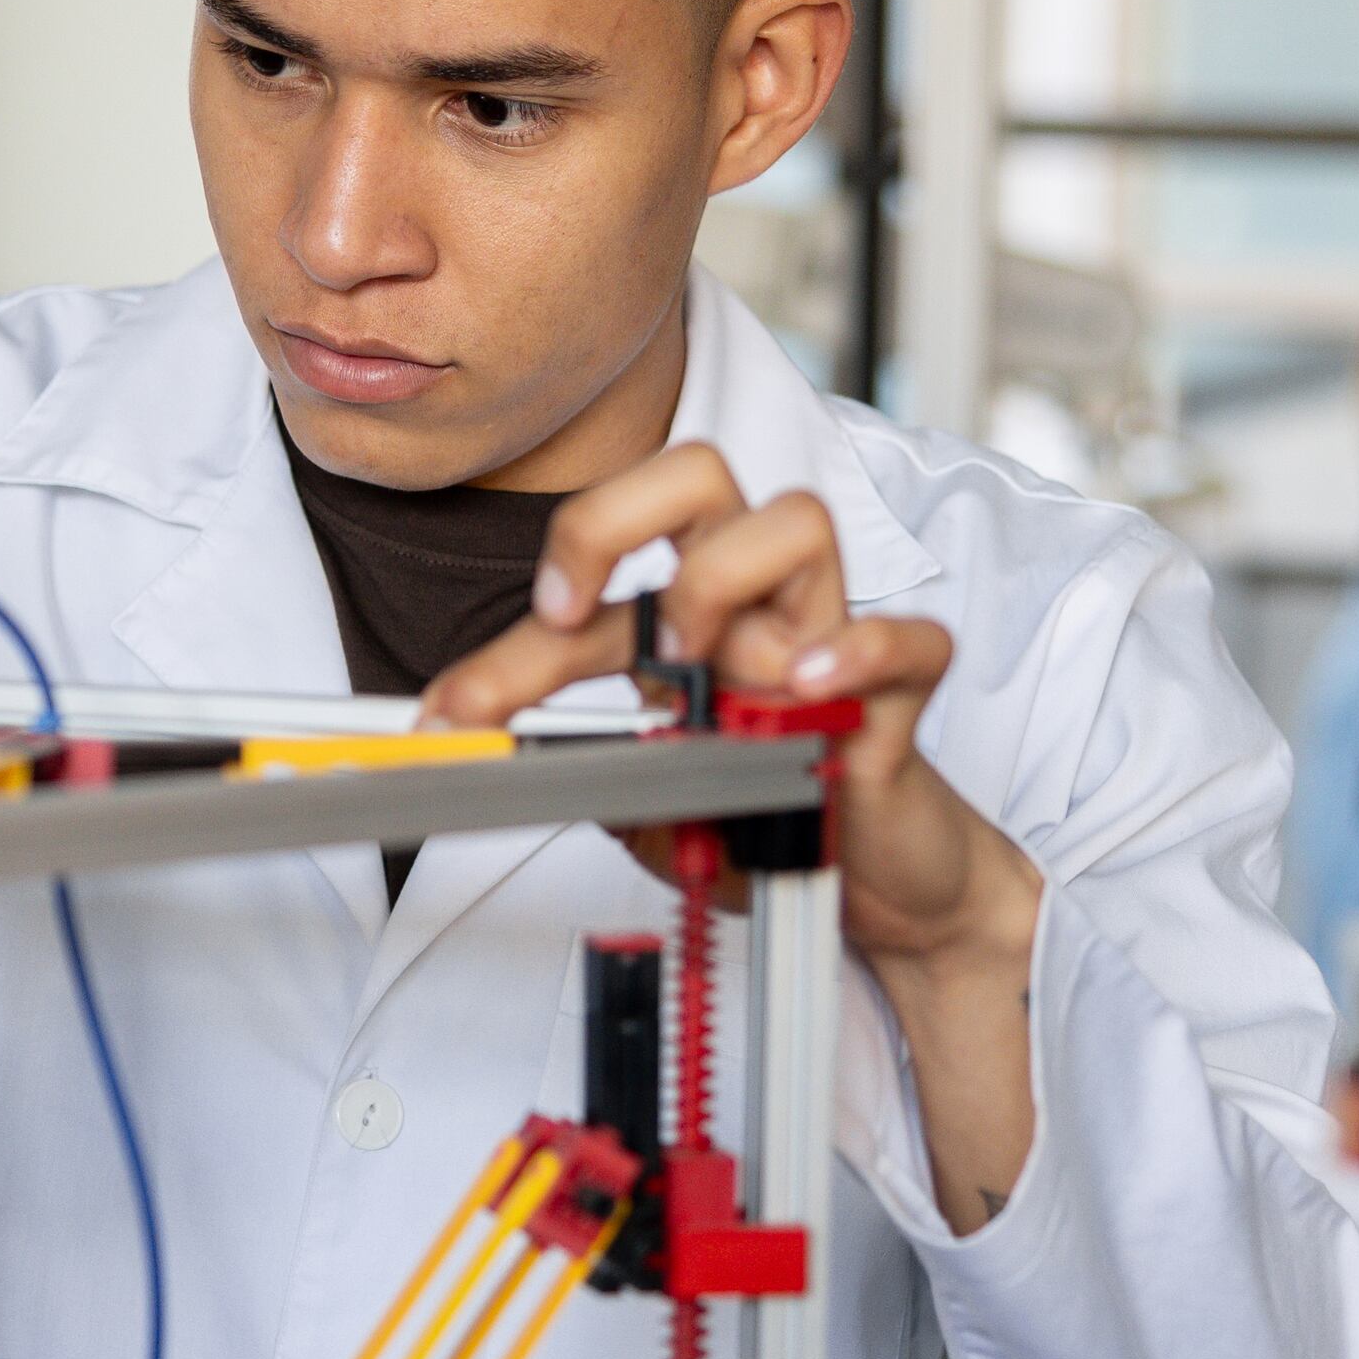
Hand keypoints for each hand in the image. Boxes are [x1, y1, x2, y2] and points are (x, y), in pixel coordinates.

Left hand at [415, 445, 1044, 1228]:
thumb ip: (587, 767)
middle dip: (609, 523)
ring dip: (724, 579)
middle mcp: (753, 609)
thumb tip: (482, 752)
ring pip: (797, 522)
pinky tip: (810, 687)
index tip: (450, 716)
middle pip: (695, 474)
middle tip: (570, 617)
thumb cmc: (765, 821)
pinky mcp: (899, 700)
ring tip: (697, 665)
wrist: (878, 884)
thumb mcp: (648, 804)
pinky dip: (862, 650)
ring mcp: (829, 643)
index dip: (507, 649)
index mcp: (684, 622)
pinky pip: (909, 640)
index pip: (590, 585)